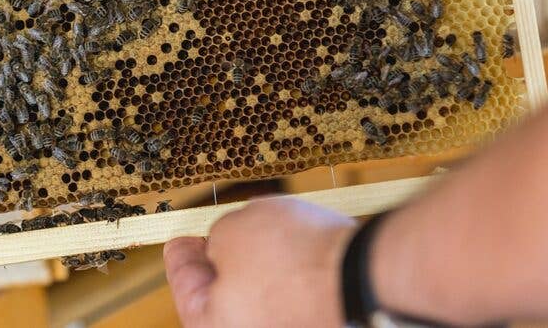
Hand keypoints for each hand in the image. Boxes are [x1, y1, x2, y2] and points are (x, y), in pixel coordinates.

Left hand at [164, 198, 355, 327]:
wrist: (366, 273)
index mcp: (212, 327)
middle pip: (225, 294)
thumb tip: (227, 245)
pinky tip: (301, 244)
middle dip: (223, 259)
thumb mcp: (232, 229)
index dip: (181, 254)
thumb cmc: (295, 258)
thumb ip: (217, 238)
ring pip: (263, 294)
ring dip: (263, 262)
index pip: (185, 284)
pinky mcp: (321, 322)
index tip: (181, 240)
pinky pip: (297, 295)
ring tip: (270, 230)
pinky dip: (294, 271)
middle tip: (220, 231)